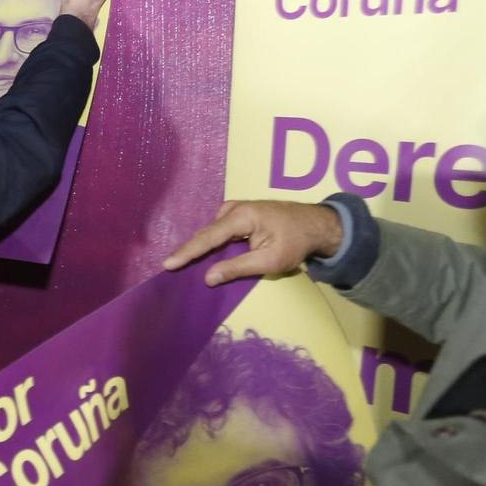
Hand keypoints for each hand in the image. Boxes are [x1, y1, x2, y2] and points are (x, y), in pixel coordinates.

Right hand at [163, 199, 343, 285]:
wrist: (318, 224)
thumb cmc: (296, 243)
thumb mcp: (269, 261)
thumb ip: (238, 268)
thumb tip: (208, 278)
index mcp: (241, 217)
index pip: (208, 238)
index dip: (187, 253)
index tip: (168, 264)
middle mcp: (235, 208)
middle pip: (206, 232)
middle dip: (189, 249)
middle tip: (171, 265)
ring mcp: (238, 207)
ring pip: (212, 229)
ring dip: (201, 244)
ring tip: (185, 260)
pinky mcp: (242, 212)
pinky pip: (219, 227)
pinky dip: (211, 239)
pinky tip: (207, 251)